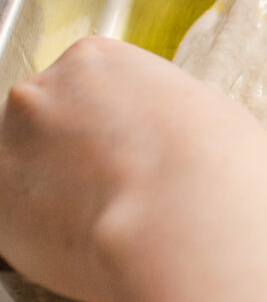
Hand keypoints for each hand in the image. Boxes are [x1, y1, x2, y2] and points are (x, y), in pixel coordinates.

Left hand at [0, 36, 266, 301]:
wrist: (184, 216)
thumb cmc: (210, 159)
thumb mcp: (203, 108)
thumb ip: (158, 112)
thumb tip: (159, 136)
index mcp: (92, 58)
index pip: (87, 82)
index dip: (112, 119)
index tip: (130, 145)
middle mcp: (40, 93)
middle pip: (48, 121)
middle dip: (74, 152)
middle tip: (117, 184)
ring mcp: (10, 150)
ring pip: (28, 173)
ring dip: (57, 193)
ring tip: (109, 219)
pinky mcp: (0, 208)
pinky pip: (19, 222)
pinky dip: (46, 236)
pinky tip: (91, 243)